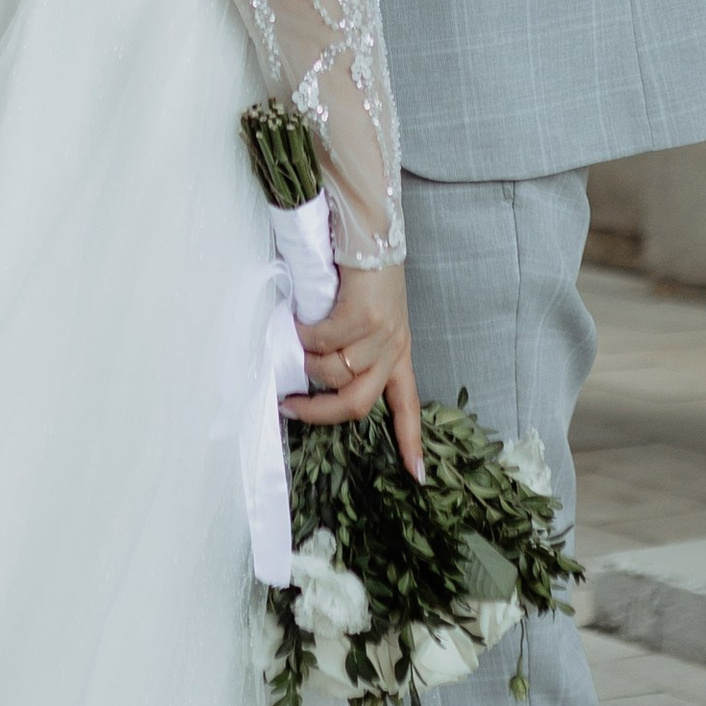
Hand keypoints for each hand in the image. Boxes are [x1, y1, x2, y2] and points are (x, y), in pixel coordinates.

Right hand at [285, 261, 422, 480]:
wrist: (370, 228)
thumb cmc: (364, 270)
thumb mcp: (369, 315)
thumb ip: (350, 346)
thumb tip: (309, 373)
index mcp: (398, 352)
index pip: (406, 405)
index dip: (410, 443)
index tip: (417, 477)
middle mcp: (393, 347)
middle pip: (356, 404)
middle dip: (317, 413)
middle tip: (289, 405)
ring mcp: (380, 332)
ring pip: (331, 371)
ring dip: (305, 360)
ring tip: (294, 338)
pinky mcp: (363, 315)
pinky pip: (321, 341)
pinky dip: (302, 334)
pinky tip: (297, 319)